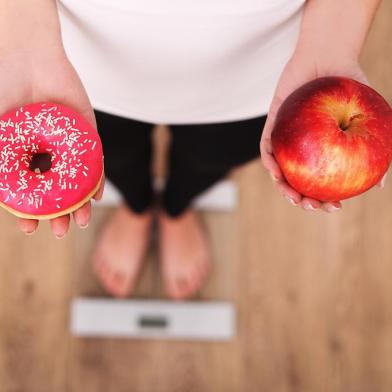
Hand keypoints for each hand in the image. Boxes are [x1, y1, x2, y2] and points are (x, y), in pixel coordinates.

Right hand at [0, 48, 104, 236]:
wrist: (27, 57)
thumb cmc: (2, 91)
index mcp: (23, 156)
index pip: (28, 193)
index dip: (28, 213)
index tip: (29, 229)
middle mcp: (46, 155)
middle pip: (55, 192)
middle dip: (57, 214)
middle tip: (59, 231)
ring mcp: (67, 146)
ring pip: (76, 182)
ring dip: (79, 204)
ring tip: (81, 222)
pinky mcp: (87, 134)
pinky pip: (94, 161)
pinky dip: (96, 178)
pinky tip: (96, 195)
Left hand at [259, 49, 381, 211]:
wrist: (329, 55)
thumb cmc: (350, 86)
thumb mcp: (370, 117)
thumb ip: (375, 147)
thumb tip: (380, 186)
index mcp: (323, 151)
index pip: (322, 182)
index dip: (326, 198)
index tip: (334, 207)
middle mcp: (303, 149)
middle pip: (298, 182)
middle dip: (302, 200)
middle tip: (311, 206)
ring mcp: (286, 139)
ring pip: (280, 171)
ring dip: (283, 187)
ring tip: (294, 197)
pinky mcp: (272, 125)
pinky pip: (267, 147)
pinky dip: (270, 162)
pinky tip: (277, 172)